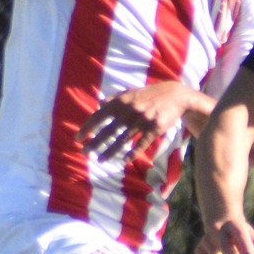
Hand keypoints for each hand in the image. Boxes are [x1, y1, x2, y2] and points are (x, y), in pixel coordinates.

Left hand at [78, 83, 199, 161]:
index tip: (78, 138)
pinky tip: (124, 160)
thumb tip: (99, 104)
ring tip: (100, 160)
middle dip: (95, 143)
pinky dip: (132, 153)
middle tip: (85, 152)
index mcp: (122, 101)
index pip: (100, 116)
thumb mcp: (131, 92)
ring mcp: (143, 120)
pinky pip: (141, 143)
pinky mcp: (155, 128)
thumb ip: (115, 98)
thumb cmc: (150, 95)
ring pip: (123, 140)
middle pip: (109, 131)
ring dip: (110, 152)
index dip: (88, 128)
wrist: (175, 95)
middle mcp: (130, 110)